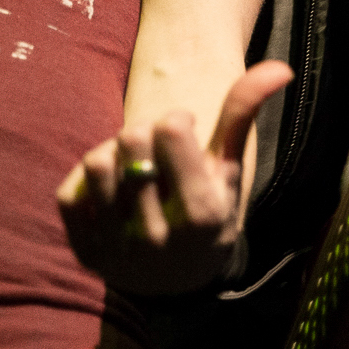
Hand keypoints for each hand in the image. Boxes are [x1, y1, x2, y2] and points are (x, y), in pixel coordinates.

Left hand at [58, 61, 291, 294]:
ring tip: (130, 169)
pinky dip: (86, 183)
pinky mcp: (86, 254)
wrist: (178, 281)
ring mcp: (119, 249)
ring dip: (111, 155)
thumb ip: (243, 115)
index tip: (184, 138)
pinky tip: (110, 192)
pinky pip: (68, 193)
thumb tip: (279, 67)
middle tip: (155, 151)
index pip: (169, 127)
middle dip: (143, 132)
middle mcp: (158, 236)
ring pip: (96, 163)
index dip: (176, 120)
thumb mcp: (227, 168)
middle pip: (130, 137)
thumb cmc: (208, 210)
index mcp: (200, 213)